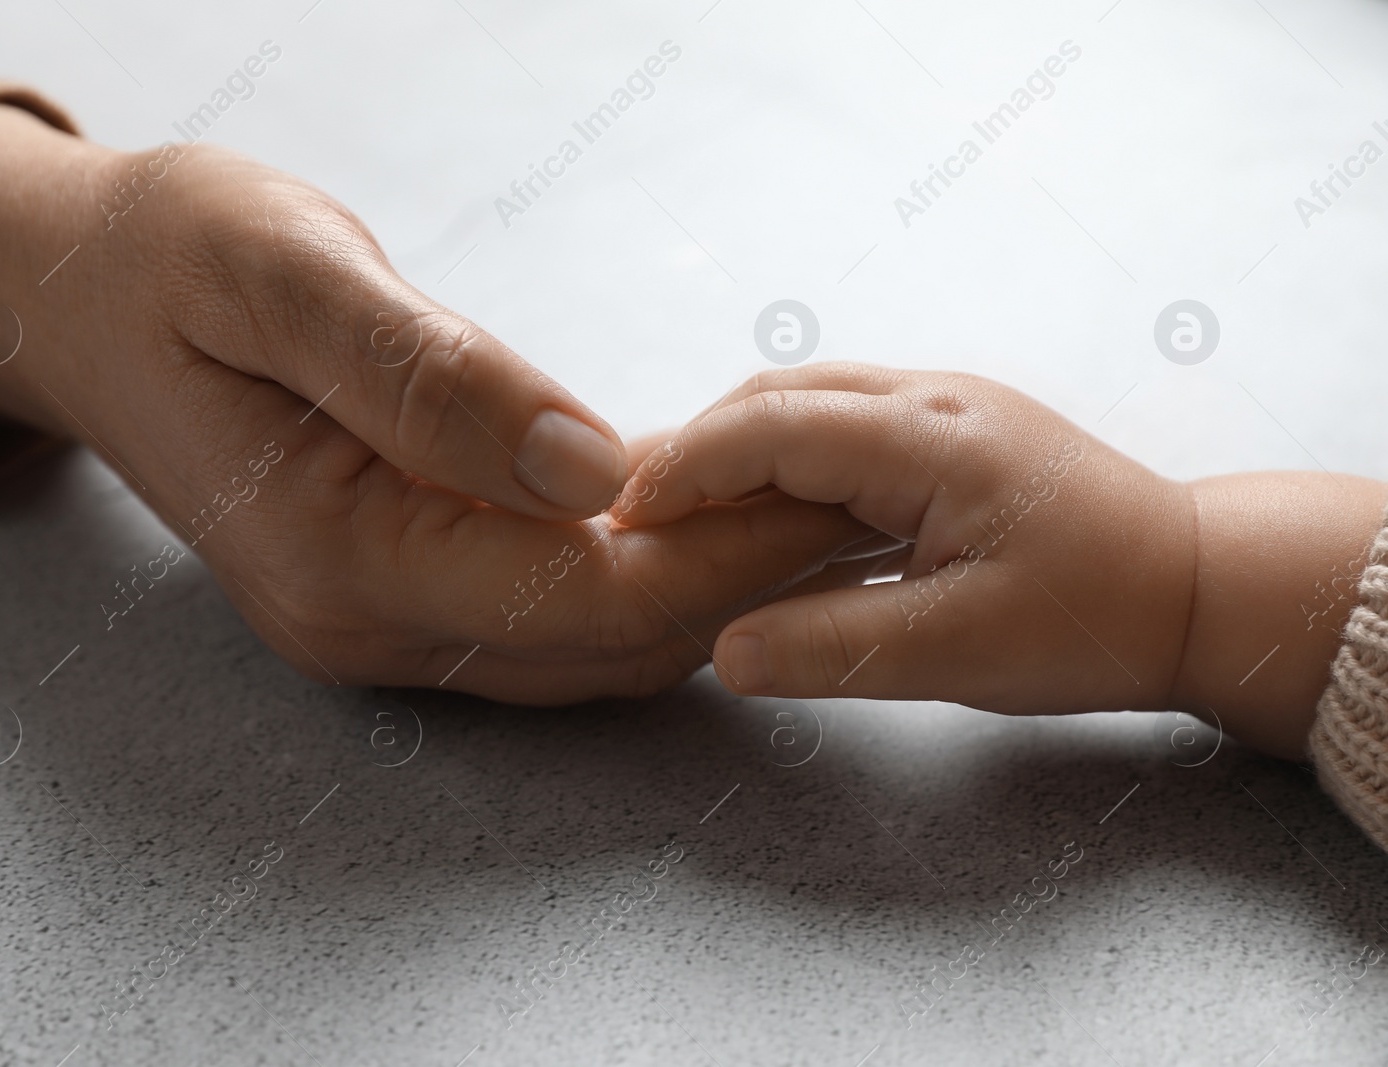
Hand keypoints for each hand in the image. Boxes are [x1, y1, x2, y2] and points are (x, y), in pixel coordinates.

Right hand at [0, 105, 869, 701]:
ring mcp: (381, 624)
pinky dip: (647, 579)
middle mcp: (365, 622)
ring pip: (588, 643)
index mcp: (336, 554)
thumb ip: (426, 376)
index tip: (839, 493)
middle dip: (743, 578)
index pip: (578, 587)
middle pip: (601, 636)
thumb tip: (589, 466)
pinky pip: (553, 616)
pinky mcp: (399, 594)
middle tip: (868, 503)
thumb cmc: (164, 262)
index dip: (721, 550)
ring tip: (823, 511)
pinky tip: (711, 518)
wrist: (75, 304)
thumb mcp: (281, 274)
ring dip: (709, 586)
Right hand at [613, 363, 1387, 755]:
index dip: (686, 467)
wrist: (1203, 588)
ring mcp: (942, 410)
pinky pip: (840, 430)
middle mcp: (930, 401)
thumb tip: (723, 653)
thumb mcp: (959, 651)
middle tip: (634, 516)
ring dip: (736, 454)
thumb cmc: (1095, 617)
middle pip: (777, 395)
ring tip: (681, 518)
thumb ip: (833, 648)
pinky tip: (759, 519)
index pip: (771, 425)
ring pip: (806, 405)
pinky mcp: (949, 437)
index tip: (625, 518)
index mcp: (930, 438)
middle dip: (695, 449)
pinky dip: (782, 466)